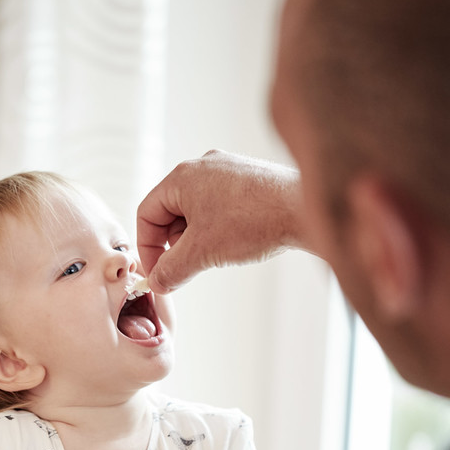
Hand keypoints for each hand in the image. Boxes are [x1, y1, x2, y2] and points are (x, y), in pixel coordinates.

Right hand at [136, 149, 305, 292]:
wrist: (304, 208)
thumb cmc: (254, 220)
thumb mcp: (202, 252)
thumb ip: (172, 270)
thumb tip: (159, 282)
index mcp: (182, 177)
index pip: (146, 213)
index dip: (147, 248)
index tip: (158, 272)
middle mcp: (203, 168)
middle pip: (170, 212)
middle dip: (174, 245)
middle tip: (185, 269)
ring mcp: (228, 171)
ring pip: (196, 211)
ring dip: (196, 238)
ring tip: (213, 256)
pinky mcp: (248, 180)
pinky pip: (220, 206)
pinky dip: (218, 228)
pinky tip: (234, 243)